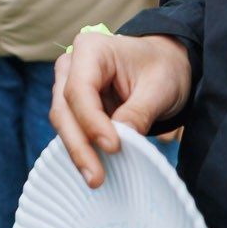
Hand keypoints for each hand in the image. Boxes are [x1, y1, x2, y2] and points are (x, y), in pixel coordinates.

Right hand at [48, 27, 191, 188]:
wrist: (163, 65)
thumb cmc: (162, 68)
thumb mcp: (160, 87)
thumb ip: (139, 111)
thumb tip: (121, 139)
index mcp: (91, 49)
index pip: (80, 89)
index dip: (92, 121)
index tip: (113, 147)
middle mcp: (71, 65)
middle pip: (63, 109)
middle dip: (79, 145)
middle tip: (95, 177)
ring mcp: (68, 85)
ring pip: (63, 123)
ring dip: (78, 151)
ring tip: (96, 177)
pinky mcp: (73, 106)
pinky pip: (72, 130)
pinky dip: (83, 149)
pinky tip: (95, 169)